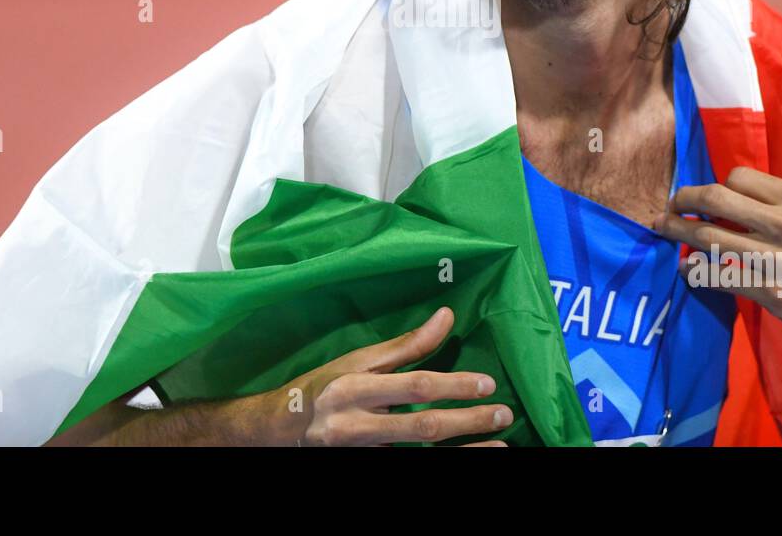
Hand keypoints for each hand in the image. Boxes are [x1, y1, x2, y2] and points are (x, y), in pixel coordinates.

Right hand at [264, 306, 511, 445]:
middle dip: (469, 422)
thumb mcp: (357, 361)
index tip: (487, 383)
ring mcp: (361, 452)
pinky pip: (407, 467)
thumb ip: (405, 346)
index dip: (453, 385)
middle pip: (422, 426)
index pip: (413, 386)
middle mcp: (356, 424)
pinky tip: (466, 458)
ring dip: (465, 454)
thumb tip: (446, 316)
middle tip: (503, 414)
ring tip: (500, 447)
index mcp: (354, 388)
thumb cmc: (322, 387)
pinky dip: (442, 464)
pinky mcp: (365, 465)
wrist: (278, 431)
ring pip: (420, 456)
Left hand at [659, 167, 781, 383]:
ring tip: (663, 227)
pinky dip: (693, 270)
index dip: (721, 184)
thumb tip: (750, 201)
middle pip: (716, 198)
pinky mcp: (768, 293)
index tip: (713, 196)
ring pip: (709, 236)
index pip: (740, 176)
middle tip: (672, 203)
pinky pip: (716, 276)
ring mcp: (775, 259)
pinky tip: (685, 268)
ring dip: (678, 230)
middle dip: (685, 198)